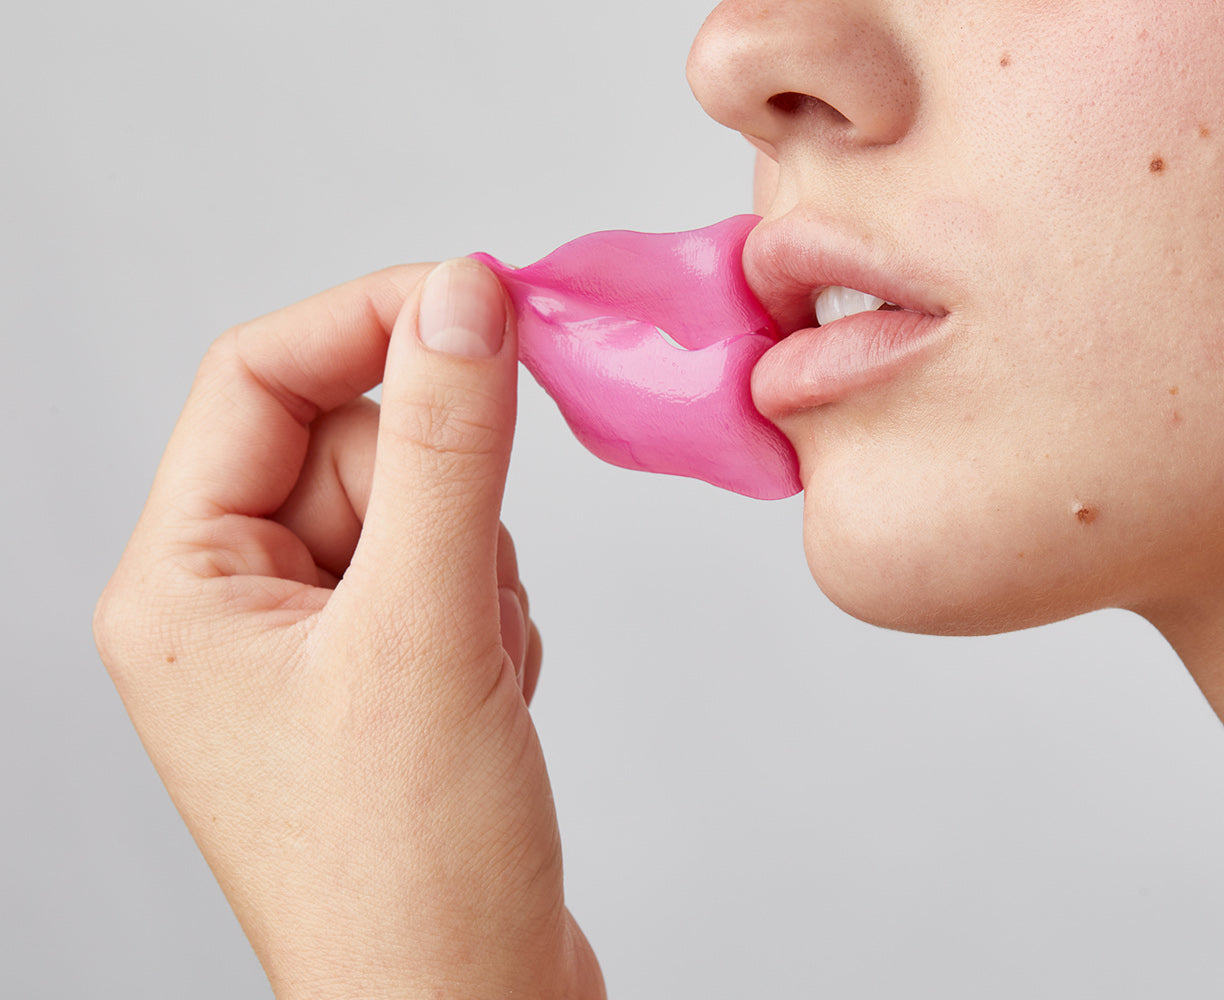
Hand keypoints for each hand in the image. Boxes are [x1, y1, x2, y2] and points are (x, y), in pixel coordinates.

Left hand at [94, 259, 603, 998]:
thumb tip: (463, 294)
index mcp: (179, 586)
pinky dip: (497, 611)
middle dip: (444, 499)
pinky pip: (454, 570)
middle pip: (353, 442)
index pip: (257, 378)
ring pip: (420, 506)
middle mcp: (230, 605)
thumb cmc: (409, 870)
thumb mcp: (429, 629)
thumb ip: (450, 448)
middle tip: (470, 592)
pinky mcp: (380, 673)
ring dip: (480, 567)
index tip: (482, 299)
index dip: (370, 321)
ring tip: (475, 674)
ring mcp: (308, 643)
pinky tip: (490, 699)